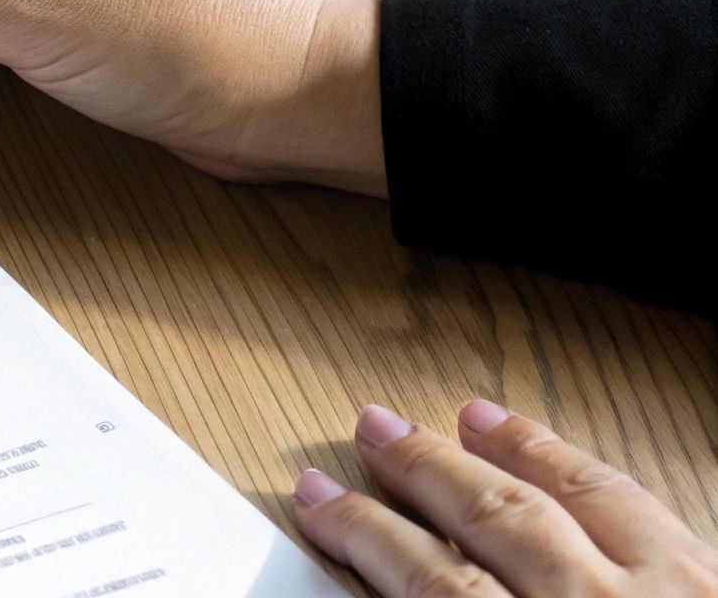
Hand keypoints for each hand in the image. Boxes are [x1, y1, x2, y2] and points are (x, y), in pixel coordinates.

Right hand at [296, 401, 717, 595]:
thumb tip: (379, 590)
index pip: (429, 584)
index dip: (363, 536)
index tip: (320, 504)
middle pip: (494, 522)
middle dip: (422, 470)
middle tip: (374, 429)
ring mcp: (675, 597)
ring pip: (582, 502)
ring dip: (516, 452)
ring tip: (468, 417)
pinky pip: (652, 514)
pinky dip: (600, 480)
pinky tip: (579, 470)